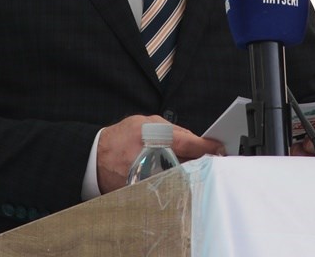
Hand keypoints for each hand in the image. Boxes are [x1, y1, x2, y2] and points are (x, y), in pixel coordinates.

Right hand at [96, 115, 225, 193]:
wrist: (96, 157)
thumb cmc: (122, 137)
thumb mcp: (145, 122)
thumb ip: (171, 130)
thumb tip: (195, 140)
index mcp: (154, 136)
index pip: (189, 143)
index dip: (208, 146)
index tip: (218, 148)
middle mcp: (152, 157)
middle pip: (189, 163)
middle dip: (203, 162)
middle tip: (213, 161)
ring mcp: (148, 176)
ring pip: (181, 178)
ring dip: (192, 175)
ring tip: (197, 171)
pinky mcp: (144, 191)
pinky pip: (167, 188)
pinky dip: (176, 184)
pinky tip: (180, 181)